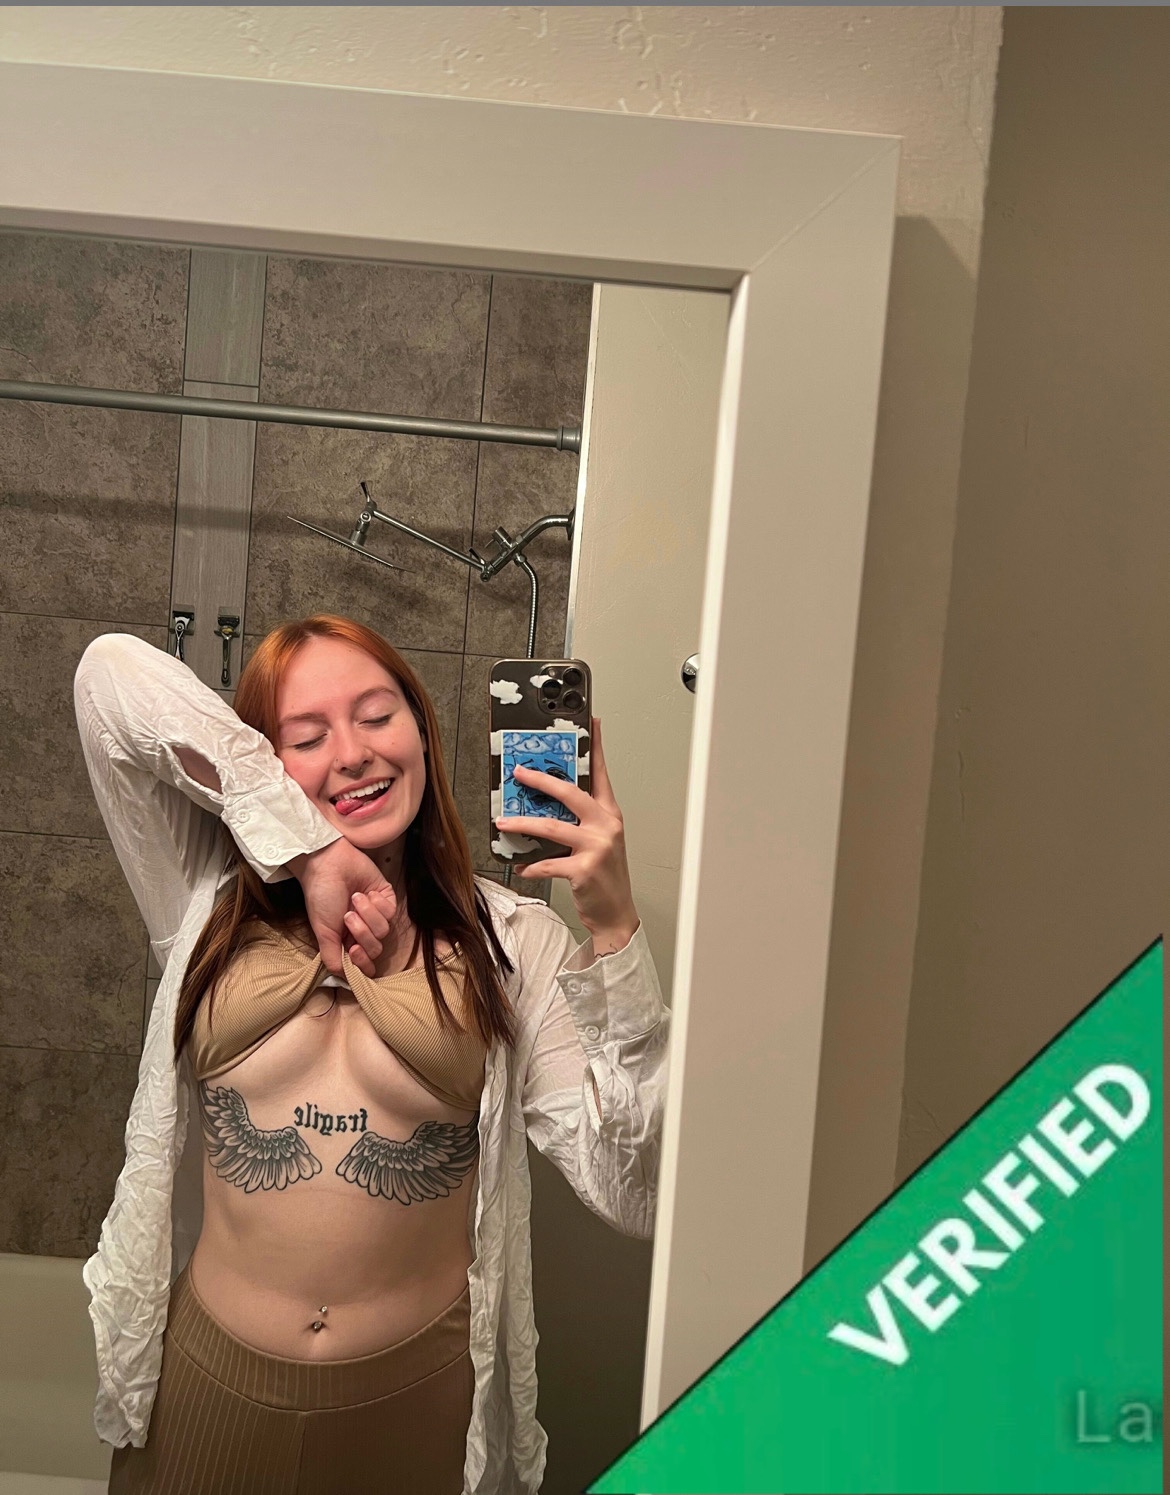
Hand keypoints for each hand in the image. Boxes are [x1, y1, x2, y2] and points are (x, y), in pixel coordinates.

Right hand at [287, 837, 396, 975]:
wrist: (328, 864)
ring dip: (368, 913)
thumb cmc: (321, 897)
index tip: (354, 950)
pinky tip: (365, 892)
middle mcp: (363, 930)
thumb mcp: (323, 932)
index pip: (365, 964)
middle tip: (347, 915)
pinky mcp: (386, 898)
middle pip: (376, 948)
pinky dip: (377, 902)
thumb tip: (346, 980)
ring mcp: (375, 914)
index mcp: (346, 940)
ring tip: (354, 899)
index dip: (363, 961)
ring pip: (384, 930)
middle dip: (362, 932)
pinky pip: (391, 912)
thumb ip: (333, 959)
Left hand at [494, 716, 637, 943]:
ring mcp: (596, 847)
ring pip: (551, 827)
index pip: (601, 774)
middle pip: (570, 793)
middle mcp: (606, 826)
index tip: (592, 724)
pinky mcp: (584, 870)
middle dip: (541, 780)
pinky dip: (530, 866)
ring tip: (503, 823)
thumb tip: (545, 805)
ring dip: (522, 825)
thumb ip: (581, 821)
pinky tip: (520, 867)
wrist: (617, 913)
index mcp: (609, 815)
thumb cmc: (605, 876)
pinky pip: (547, 864)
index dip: (596, 748)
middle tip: (519, 772)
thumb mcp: (600, 841)